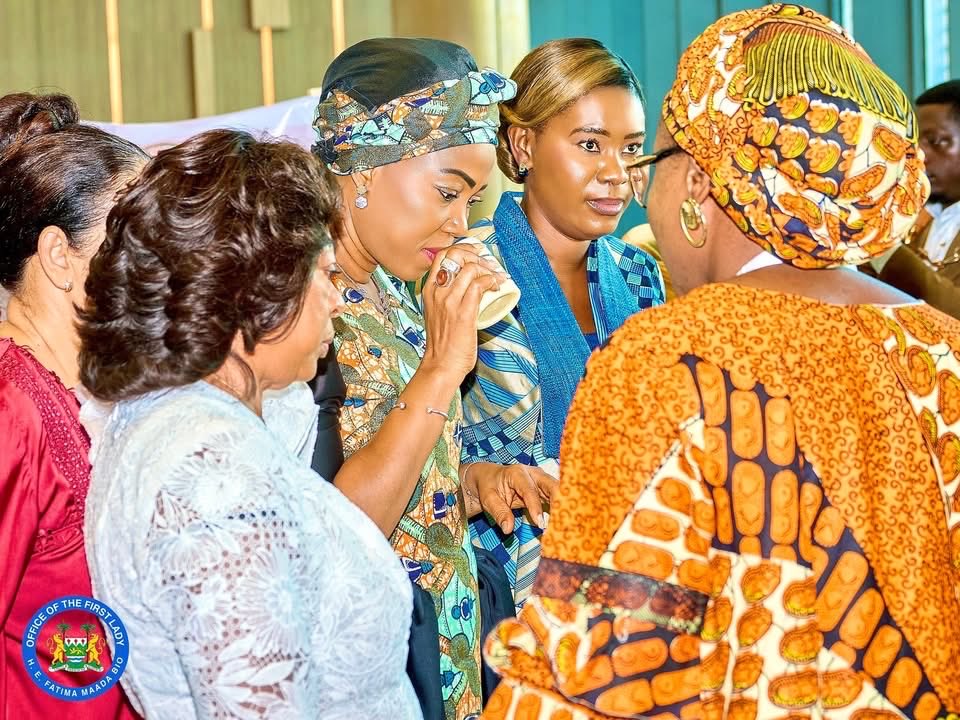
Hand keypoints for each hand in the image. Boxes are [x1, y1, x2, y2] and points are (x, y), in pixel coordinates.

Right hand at [420, 244, 503, 380]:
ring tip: (498, 276)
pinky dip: (491, 281)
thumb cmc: (442, 344)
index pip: (442, 256)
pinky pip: (479, 285)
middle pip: (455, 255)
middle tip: (489, 264)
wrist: (441, 365)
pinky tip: (497, 286)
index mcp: (429, 291)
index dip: (462, 249)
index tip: (476, 255)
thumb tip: (470, 287)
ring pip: (470, 268)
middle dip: (476, 254)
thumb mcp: (438, 314)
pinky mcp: (463, 312)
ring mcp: (449, 301)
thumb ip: (447, 299)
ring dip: (488, 268)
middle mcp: (437, 292)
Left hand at [462, 462, 557, 532]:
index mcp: (518, 473)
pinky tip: (566, 521)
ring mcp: (541, 481)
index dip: (536, 507)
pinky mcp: (545, 489)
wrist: (489, 478)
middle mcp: (534, 474)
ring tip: (570, 522)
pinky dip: (561, 509)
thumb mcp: (488, 499)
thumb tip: (508, 529)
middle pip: (552, 485)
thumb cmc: (488, 486)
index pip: (530, 491)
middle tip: (566, 519)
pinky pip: (556, 499)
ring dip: (564, 506)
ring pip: (558, 491)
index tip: (540, 523)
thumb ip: (499, 512)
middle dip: (561, 500)